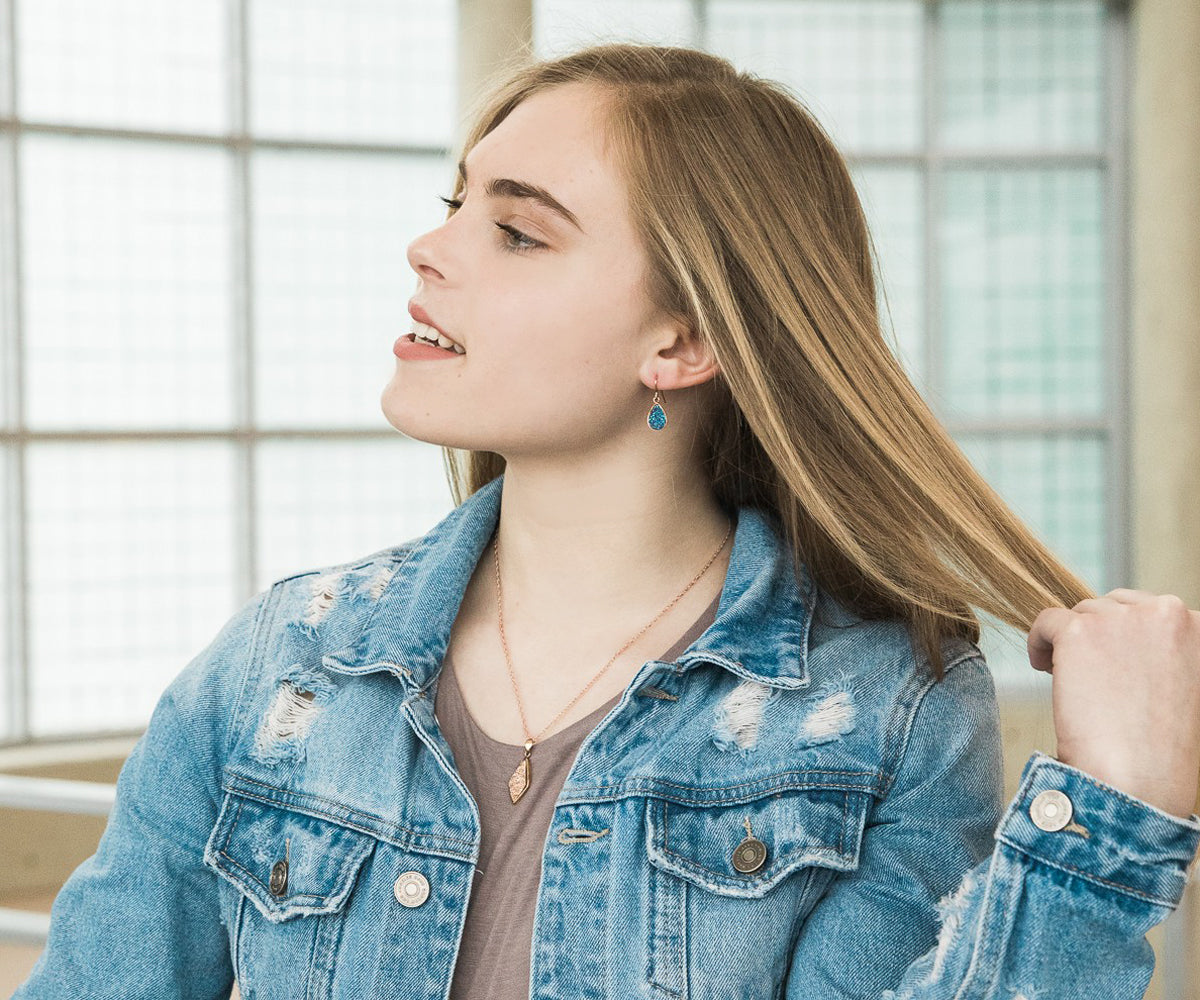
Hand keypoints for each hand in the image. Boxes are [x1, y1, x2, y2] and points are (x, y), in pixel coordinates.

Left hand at [1028, 588, 1199, 818]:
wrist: (1140, 781)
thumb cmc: (1161, 746)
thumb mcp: (1183, 684)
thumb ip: (1164, 651)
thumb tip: (1125, 636)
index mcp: (1195, 624)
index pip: (1147, 609)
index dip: (1124, 636)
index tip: (1114, 664)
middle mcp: (1165, 612)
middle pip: (1111, 606)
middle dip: (1097, 636)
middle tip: (1092, 675)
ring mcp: (1120, 619)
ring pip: (1079, 614)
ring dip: (1070, 643)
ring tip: (1074, 681)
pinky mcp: (1079, 631)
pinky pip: (1045, 621)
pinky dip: (1038, 643)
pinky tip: (1045, 669)